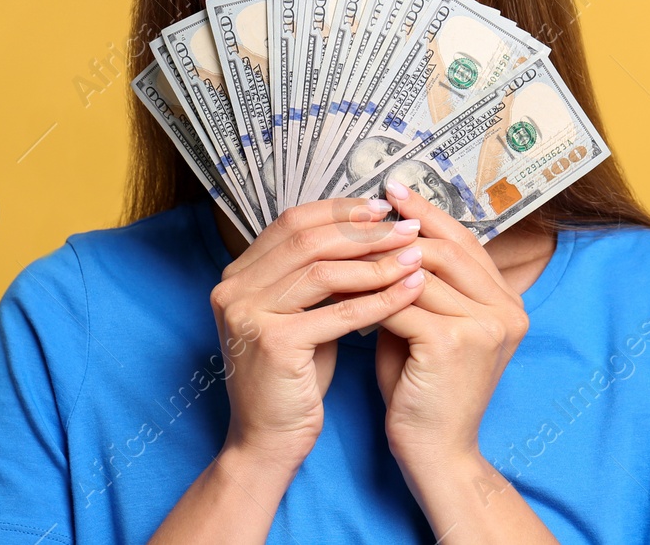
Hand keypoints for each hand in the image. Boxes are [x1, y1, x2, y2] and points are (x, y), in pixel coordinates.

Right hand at [208, 196, 427, 473]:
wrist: (268, 441)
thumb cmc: (294, 377)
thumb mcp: (303, 315)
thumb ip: (321, 275)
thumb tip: (371, 230)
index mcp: (238, 275)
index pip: (293, 222)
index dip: (340, 211)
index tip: (383, 209)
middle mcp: (233, 289)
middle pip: (308, 240)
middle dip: (364, 231)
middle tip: (408, 228)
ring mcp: (248, 315)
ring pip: (323, 271)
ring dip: (377, 262)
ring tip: (416, 257)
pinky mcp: (272, 343)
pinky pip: (338, 312)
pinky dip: (380, 300)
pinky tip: (410, 292)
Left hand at [373, 181, 530, 474]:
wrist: (435, 457)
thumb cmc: (423, 395)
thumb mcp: (427, 330)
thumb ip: (417, 289)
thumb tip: (385, 240)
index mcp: (508, 304)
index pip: (467, 243)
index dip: (429, 214)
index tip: (393, 191)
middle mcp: (507, 311)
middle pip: (449, 249)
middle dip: (404, 224)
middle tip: (366, 204)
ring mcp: (486, 326)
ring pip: (423, 272)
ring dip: (380, 256)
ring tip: (346, 241)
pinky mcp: (455, 343)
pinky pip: (403, 303)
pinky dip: (371, 293)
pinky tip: (344, 284)